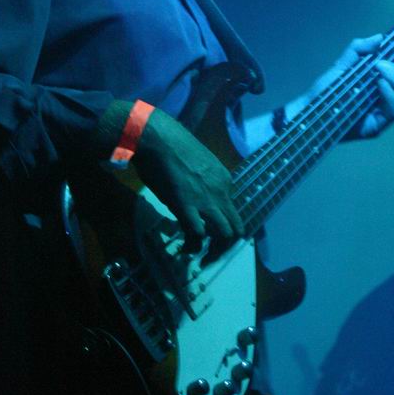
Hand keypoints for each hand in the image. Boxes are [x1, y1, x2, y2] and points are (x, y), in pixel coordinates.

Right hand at [134, 109, 244, 250]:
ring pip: (224, 234)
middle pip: (236, 226)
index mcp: (224, 178)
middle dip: (226, 243)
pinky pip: (198, 235)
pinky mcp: (188, 207)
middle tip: (212, 252)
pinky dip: (193, 247)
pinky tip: (185, 250)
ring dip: (215, 249)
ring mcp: (206, 200)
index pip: (231, 208)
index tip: (209, 227)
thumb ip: (202, 179)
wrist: (158, 138)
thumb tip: (193, 191)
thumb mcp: (197, 162)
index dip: (220, 221)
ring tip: (204, 256)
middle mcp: (221, 191)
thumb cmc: (172, 144)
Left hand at [309, 34, 393, 138]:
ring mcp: (381, 117)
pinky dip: (390, 95)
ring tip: (380, 70)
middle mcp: (384, 104)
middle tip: (380, 63)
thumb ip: (358, 50)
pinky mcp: (376, 127)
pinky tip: (379, 83)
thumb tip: (379, 37)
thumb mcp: (342, 65)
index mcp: (380, 90)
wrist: (309, 109)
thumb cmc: (325, 90)